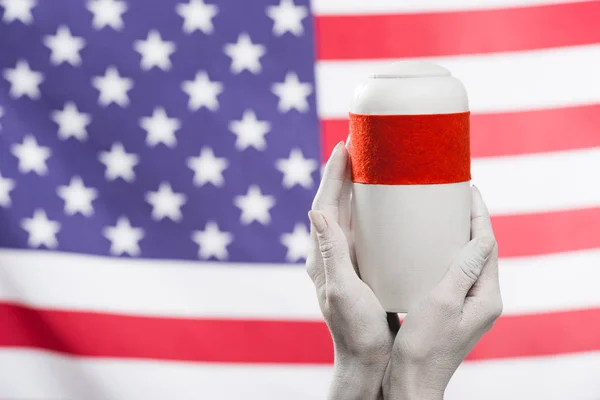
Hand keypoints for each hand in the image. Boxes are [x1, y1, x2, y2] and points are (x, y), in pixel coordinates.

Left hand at [307, 142, 396, 399]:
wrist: (366, 359)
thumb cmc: (355, 330)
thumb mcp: (343, 290)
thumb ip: (330, 252)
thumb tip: (315, 210)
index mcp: (321, 256)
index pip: (322, 205)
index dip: (332, 176)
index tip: (343, 147)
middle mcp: (330, 253)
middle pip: (334, 203)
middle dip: (343, 174)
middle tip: (360, 146)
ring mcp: (345, 259)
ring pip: (347, 214)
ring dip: (355, 188)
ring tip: (372, 164)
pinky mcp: (361, 265)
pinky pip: (362, 229)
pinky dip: (369, 210)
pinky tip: (386, 202)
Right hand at [384, 186, 502, 399]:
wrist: (411, 379)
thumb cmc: (424, 346)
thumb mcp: (443, 303)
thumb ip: (464, 270)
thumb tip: (483, 237)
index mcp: (486, 296)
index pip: (488, 245)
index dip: (479, 215)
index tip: (468, 188)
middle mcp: (482, 298)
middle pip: (481, 250)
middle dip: (471, 220)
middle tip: (454, 194)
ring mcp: (468, 304)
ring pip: (468, 260)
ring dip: (459, 235)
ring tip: (443, 213)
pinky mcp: (452, 308)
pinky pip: (455, 272)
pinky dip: (446, 253)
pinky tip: (429, 246)